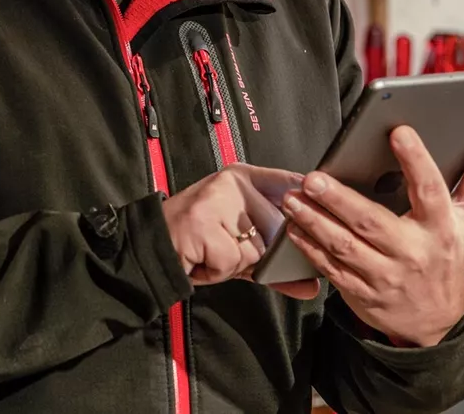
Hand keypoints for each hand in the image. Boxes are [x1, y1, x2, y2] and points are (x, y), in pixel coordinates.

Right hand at [162, 163, 319, 299]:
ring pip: (256, 248)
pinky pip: (233, 260)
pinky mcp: (204, 221)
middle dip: (256, 253)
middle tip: (228, 247)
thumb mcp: (241, 248)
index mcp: (244, 178)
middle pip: (278, 228)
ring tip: (213, 252)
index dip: (301, 207)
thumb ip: (277, 263)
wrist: (152, 248)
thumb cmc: (198, 245)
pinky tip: (202, 257)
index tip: (305, 221)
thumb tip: (311, 285)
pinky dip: (219, 270)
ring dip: (235, 263)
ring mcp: (217, 199)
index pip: (289, 184)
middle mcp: (232, 182)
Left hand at [280, 126, 463, 345]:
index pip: (430, 190)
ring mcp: (386, 277)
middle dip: (339, 199)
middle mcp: (414, 253)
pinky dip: (310, 247)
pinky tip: (294, 228)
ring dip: (314, 221)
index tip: (398, 132)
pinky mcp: (363, 294)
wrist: (437, 322)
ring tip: (292, 198)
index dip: (416, 160)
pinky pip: (332, 268)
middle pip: (372, 223)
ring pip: (344, 247)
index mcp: (442, 228)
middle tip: (313, 177)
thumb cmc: (448, 256)